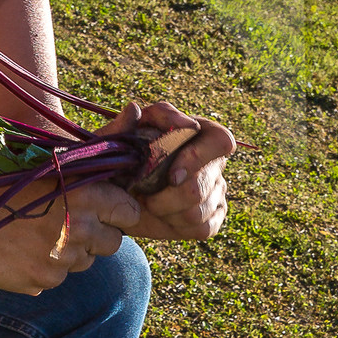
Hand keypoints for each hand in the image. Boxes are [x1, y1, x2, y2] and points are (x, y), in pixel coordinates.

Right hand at [0, 172, 140, 299]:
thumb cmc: (8, 184)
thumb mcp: (50, 171)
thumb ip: (86, 183)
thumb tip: (114, 199)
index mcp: (85, 194)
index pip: (129, 212)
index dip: (120, 214)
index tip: (109, 215)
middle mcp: (80, 227)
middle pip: (113, 243)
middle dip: (98, 238)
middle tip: (72, 228)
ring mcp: (62, 257)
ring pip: (84, 262)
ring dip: (70, 253)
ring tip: (39, 237)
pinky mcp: (44, 279)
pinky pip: (57, 278)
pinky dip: (45, 268)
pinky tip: (24, 252)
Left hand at [106, 99, 234, 242]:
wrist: (117, 197)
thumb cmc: (120, 161)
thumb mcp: (116, 141)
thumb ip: (122, 126)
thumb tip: (135, 109)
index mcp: (198, 132)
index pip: (220, 141)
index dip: (197, 159)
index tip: (171, 176)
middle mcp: (213, 160)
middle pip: (201, 185)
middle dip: (167, 197)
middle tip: (144, 196)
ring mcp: (217, 188)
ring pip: (199, 210)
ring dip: (167, 212)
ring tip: (150, 204)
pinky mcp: (214, 215)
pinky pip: (203, 227)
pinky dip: (177, 226)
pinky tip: (163, 217)